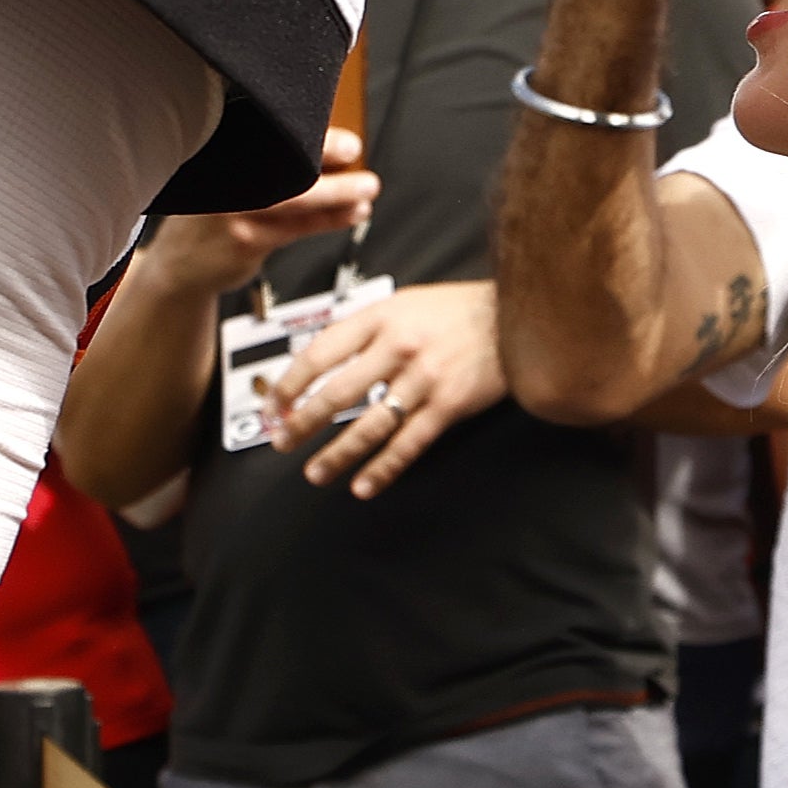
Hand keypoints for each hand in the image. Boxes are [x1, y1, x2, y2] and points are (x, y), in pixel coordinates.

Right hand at [139, 126, 376, 297]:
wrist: (182, 264)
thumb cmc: (214, 212)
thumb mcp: (225, 175)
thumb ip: (265, 158)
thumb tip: (326, 141)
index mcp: (218, 151)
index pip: (263, 130)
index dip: (303, 125)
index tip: (334, 131)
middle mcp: (223, 178)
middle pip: (281, 160)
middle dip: (323, 152)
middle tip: (352, 149)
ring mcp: (232, 210)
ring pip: (296, 197)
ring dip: (339, 192)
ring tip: (366, 189)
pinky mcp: (246, 240)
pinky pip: (298, 226)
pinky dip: (330, 219)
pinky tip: (350, 214)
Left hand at [269, 278, 504, 495]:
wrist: (513, 316)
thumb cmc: (455, 310)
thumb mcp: (402, 303)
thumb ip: (364, 327)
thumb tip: (321, 357)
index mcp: (380, 317)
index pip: (320, 352)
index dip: (291, 382)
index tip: (275, 404)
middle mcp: (398, 347)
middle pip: (338, 392)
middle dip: (304, 422)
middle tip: (284, 441)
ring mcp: (424, 378)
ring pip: (370, 425)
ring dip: (337, 454)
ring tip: (316, 472)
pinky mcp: (448, 405)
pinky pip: (408, 443)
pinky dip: (383, 468)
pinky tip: (364, 484)